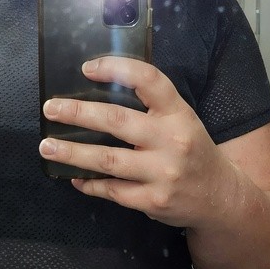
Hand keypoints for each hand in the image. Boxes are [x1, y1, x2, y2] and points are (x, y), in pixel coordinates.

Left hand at [39, 56, 237, 226]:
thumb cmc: (194, 152)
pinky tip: (74, 177)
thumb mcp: (183, 122)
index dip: (116, 69)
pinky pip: (112, 190)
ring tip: (48, 147)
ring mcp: (162, 173)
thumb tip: (98, 93)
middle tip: (51, 109)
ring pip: (107, 160)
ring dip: (72, 153)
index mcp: (179, 114)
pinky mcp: (153, 201)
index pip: (148, 80)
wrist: (221, 198)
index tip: (87, 68)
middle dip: (78, 113)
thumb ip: (152, 108)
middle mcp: (172, 141)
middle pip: (117, 121)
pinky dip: (89, 183)